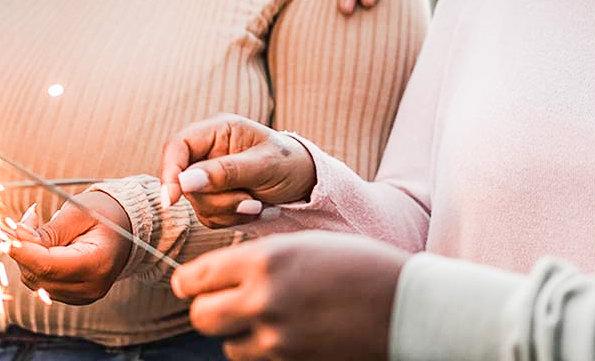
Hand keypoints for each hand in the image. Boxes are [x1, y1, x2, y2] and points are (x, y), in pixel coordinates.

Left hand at [7, 192, 133, 304]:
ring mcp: (82, 295)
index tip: (7, 232)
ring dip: (27, 256)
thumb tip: (15, 239)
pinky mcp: (74, 296)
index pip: (48, 265)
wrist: (128, 229)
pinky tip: (45, 245)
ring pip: (35, 281)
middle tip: (28, 219)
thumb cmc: (107, 215)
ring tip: (38, 227)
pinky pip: (42, 283)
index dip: (22, 250)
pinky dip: (35, 264)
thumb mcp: (80, 212)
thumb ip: (48, 230)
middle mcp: (90, 287)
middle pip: (38, 275)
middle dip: (23, 249)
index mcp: (97, 264)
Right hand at [159, 115, 315, 228]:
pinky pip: (209, 216)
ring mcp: (209, 175)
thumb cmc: (290, 162)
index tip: (172, 199)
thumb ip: (226, 172)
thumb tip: (185, 181)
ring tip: (259, 204)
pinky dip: (232, 219)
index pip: (177, 146)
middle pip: (185, 181)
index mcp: (218, 130)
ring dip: (228, 210)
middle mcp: (209, 151)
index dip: (169, 171)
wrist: (306, 181)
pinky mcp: (215, 197)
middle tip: (252, 202)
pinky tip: (255, 210)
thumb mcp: (264, 165)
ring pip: (197, 203)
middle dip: (217, 199)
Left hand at [173, 231, 408, 360]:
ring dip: (238, 332)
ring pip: (228, 344)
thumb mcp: (305, 245)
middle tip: (221, 302)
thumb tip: (219, 276)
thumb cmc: (359, 265)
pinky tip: (287, 332)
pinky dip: (262, 349)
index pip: (197, 277)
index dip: (189, 282)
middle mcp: (265, 299)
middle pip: (201, 317)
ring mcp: (278, 338)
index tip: (189, 284)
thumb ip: (260, 259)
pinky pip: (257, 359)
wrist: (405, 305)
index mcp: (266, 260)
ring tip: (267, 316)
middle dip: (206, 310)